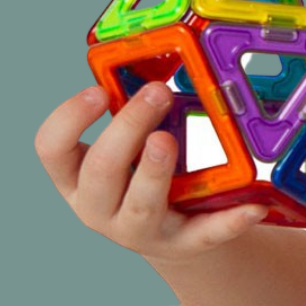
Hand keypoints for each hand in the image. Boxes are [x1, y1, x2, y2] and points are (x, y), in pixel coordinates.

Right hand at [35, 84, 266, 263]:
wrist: (175, 234)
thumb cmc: (147, 174)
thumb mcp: (132, 144)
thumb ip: (137, 111)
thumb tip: (162, 60)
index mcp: (80, 176)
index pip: (52, 149)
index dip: (68, 119)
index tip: (97, 90)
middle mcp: (100, 207)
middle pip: (100, 171)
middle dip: (127, 128)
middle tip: (157, 92)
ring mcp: (139, 231)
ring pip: (140, 206)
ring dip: (154, 171)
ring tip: (168, 139)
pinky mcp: (182, 245)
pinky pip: (204, 233)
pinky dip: (229, 220)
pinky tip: (252, 206)